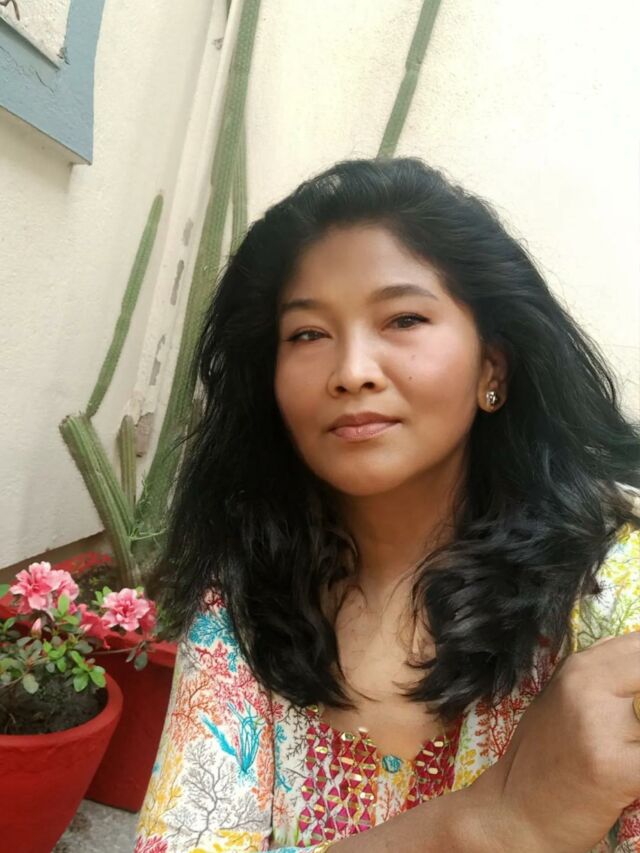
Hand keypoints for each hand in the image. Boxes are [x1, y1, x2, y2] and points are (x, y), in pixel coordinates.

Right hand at [475, 632, 639, 851]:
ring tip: (625, 754)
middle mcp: (586, 686)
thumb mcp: (562, 702)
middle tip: (633, 732)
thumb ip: (602, 678)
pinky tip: (631, 777)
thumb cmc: (540, 761)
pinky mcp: (616, 769)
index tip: (638, 698)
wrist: (513, 815)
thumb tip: (638, 655)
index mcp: (578, 668)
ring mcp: (601, 726)